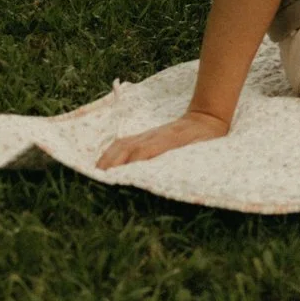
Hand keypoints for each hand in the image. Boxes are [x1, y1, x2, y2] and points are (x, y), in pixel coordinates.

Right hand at [97, 108, 228, 169]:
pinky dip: (110, 153)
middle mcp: (153, 137)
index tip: (118, 177)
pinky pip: (123, 143)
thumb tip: (172, 172)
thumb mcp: (201, 148)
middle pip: (126, 148)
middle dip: (111, 163)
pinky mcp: (144, 136)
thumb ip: (186, 158)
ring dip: (107, 159)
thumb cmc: (204, 139)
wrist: (204, 119)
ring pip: (122, 145)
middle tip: (98, 181)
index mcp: (168, 141)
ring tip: (95, 175)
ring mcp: (147, 135)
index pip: (145, 151)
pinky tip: (103, 164)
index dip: (131, 163)